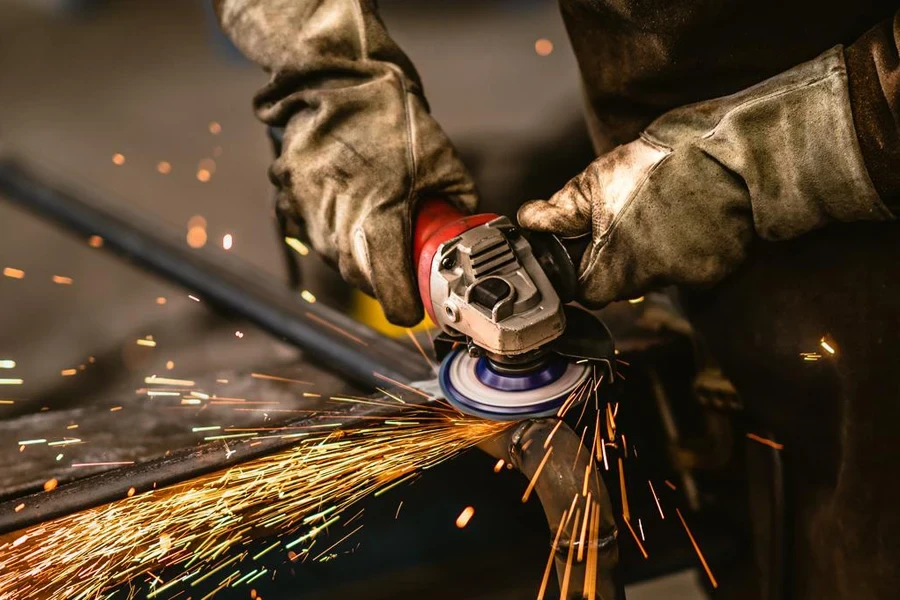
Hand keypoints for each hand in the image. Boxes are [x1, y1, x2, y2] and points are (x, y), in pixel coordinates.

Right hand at [216, 0, 477, 325]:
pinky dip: (336, 233)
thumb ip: (457, 203)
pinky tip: (351, 209)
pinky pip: (316, 234)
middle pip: (363, 280)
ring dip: (359, 257)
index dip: (406, 306)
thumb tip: (464, 227)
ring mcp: (310, 215)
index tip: (416, 308)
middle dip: (385, 282)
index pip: (389, 292)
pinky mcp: (291, 201)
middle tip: (404, 269)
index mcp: (379, 220)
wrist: (337, 81)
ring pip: (337, 259)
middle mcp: (338, 227)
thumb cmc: (390, 119)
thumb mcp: (444, 161)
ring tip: (378, 230)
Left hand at [518, 46, 889, 306]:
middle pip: (622, 285)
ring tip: (661, 209)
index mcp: (613, 268)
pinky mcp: (718, 269)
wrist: (730, 151)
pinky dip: (688, 247)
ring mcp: (686, 279)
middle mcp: (650, 282)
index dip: (581, 268)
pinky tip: (689, 216)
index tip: (587, 245)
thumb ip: (560, 209)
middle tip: (628, 217)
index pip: (586, 291)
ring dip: (653, 251)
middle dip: (618, 257)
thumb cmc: (659, 164)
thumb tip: (529, 220)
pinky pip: (692, 267)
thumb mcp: (596, 180)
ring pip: (656, 274)